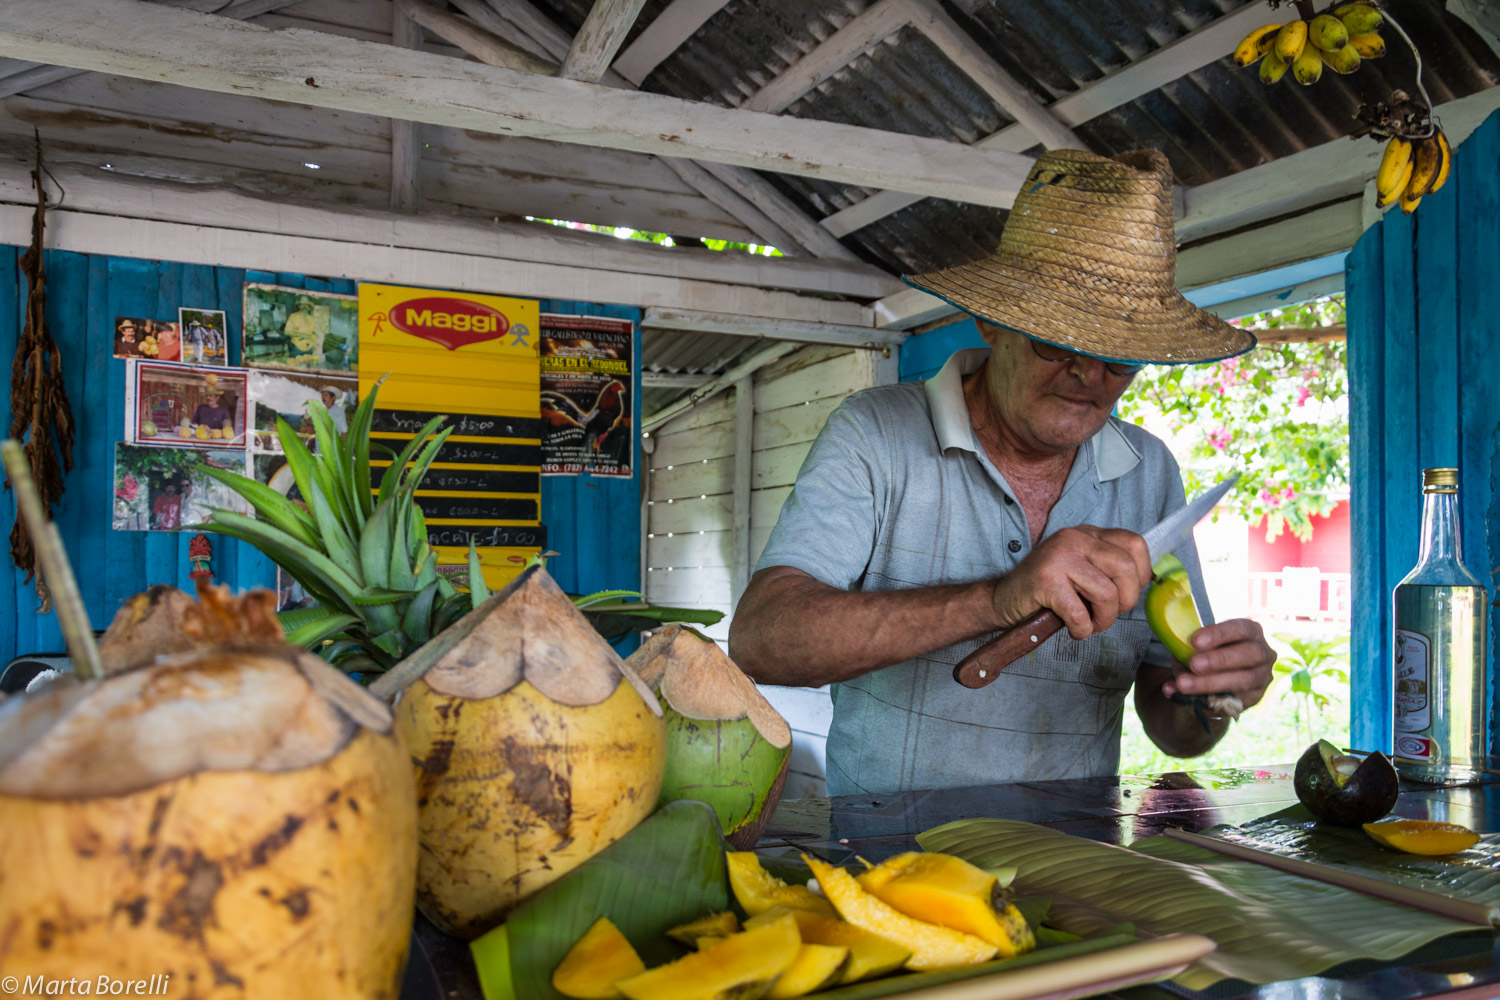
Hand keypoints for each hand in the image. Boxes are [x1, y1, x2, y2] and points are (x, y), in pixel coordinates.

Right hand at [990, 526, 1151, 639]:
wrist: (1003, 599)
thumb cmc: (1048, 591)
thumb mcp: (1082, 569)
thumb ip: (1109, 567)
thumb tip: (1148, 582)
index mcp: (1088, 533)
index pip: (1136, 544)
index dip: (1141, 575)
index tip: (1125, 593)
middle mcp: (1075, 538)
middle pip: (1127, 568)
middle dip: (1125, 601)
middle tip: (1106, 614)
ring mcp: (1059, 556)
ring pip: (1107, 593)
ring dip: (1103, 620)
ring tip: (1088, 624)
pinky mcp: (1046, 580)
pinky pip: (1080, 613)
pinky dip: (1081, 629)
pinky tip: (1071, 628)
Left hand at [1163, 618, 1275, 707]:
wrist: (1216, 679)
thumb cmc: (1207, 653)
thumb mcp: (1198, 646)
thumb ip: (1188, 649)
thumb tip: (1177, 660)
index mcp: (1251, 632)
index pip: (1241, 628)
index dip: (1219, 634)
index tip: (1195, 641)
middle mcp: (1263, 653)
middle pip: (1250, 654)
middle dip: (1219, 659)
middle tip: (1194, 664)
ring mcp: (1262, 677)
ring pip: (1244, 680)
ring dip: (1212, 682)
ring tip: (1184, 684)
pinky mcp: (1254, 698)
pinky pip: (1236, 700)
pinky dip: (1210, 700)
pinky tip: (1190, 698)